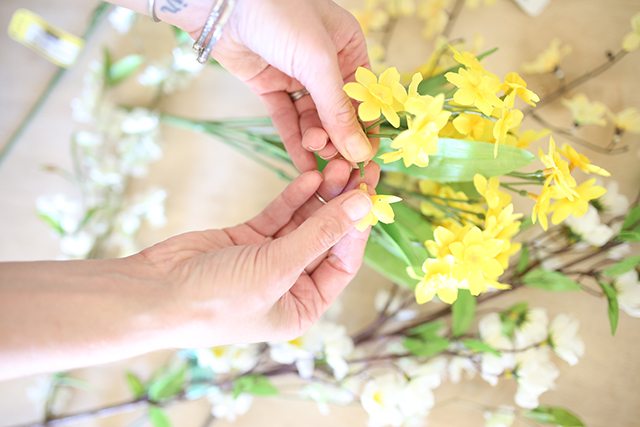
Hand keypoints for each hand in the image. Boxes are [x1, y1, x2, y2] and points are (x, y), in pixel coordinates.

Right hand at [138, 161, 379, 346]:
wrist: (153, 292)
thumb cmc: (217, 298)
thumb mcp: (277, 267)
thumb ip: (319, 233)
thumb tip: (362, 205)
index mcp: (303, 306)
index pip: (343, 262)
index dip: (358, 227)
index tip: (371, 193)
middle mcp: (290, 284)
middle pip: (326, 238)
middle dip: (342, 205)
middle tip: (361, 169)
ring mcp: (268, 259)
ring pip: (304, 222)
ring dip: (321, 195)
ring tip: (337, 164)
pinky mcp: (248, 238)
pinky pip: (279, 215)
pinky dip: (293, 197)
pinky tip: (310, 176)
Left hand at [191, 0, 374, 170]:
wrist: (224, 2)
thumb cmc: (281, 15)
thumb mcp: (318, 63)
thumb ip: (338, 110)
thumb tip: (359, 151)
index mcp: (347, 48)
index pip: (363, 97)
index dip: (365, 128)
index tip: (365, 157)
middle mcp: (325, 64)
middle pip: (338, 112)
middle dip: (337, 136)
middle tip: (335, 158)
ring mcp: (296, 76)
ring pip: (312, 119)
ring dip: (316, 139)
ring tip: (315, 147)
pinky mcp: (270, 86)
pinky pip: (286, 119)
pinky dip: (294, 141)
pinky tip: (303, 163)